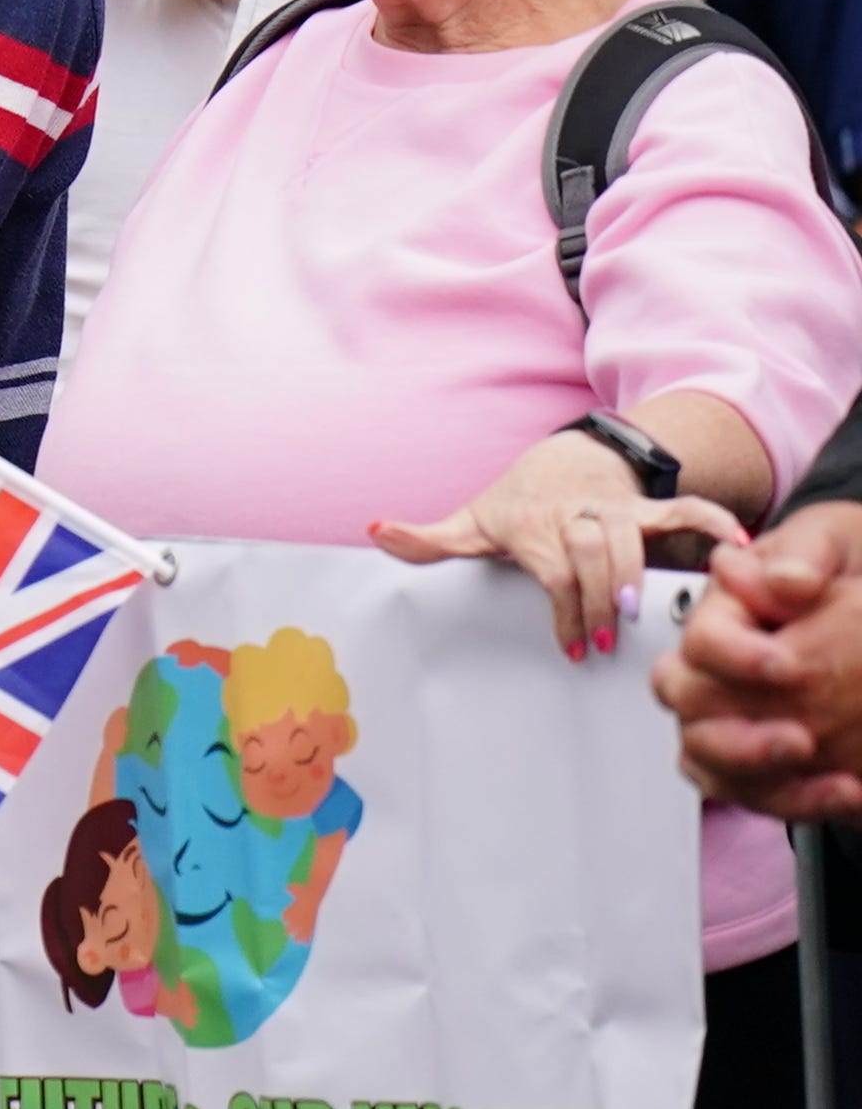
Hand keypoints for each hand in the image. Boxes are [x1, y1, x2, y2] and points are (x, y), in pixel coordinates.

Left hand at [371, 423, 752, 657]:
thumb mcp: (470, 521)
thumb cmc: (516, 504)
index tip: (573, 648)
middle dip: (601, 597)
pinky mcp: (648, 509)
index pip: (552, 567)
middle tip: (607, 643)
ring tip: (647, 615)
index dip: (565, 606)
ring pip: (633, 536)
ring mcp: (613, 510)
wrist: (565, 460)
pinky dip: (711, 522)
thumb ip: (426, 539)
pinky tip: (734, 546)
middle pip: (592, 553)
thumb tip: (374, 531)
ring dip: (641, 574)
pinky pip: (684, 510)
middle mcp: (574, 514)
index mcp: (531, 525)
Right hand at [655, 501, 861, 818]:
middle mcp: (713, 665)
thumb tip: (779, 577)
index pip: (700, 639)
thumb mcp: (834, 541)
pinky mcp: (758, 758)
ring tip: (816, 762)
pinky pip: (748, 791)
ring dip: (755, 769)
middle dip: (735, 730)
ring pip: (703, 755)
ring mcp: (729, 713)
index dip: (734, 658)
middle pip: (682, 700)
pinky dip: (793, 800)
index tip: (786, 665)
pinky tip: (846, 791)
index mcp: (726, 609)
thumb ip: (804, 554)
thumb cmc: (844, 565)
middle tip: (800, 736)